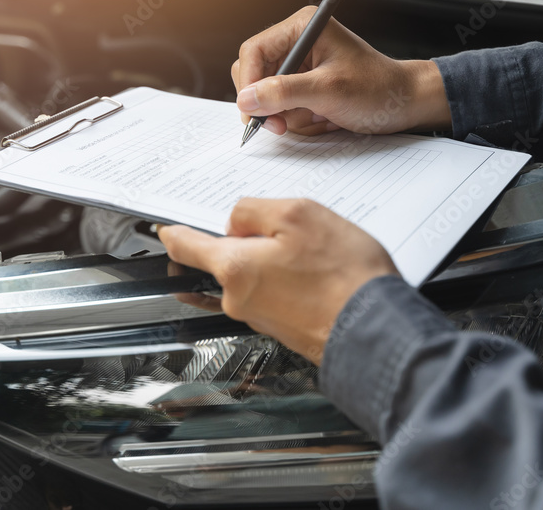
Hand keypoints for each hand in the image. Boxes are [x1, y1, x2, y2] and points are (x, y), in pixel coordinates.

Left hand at [158, 198, 398, 364]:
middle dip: (249, 240)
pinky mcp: (282, 327)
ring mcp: (259, 317)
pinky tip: (319, 273)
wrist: (376, 331)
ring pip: (254, 274)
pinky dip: (290, 278)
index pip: (186, 247)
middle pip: (226, 258)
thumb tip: (235, 222)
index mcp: (233, 268)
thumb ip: (254, 210)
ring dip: (274, 258)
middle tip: (286, 228)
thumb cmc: (345, 277)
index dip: (174, 232)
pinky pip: (274, 292)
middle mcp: (237, 299)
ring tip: (315, 252)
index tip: (165, 228)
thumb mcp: (300, 215)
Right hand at [232, 6, 451, 135]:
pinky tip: (325, 119)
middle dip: (270, 104)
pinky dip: (301, 120)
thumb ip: (284, 93)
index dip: (248, 83)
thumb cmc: (378, 88)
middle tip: (283, 125)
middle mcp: (298, 43)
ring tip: (322, 117)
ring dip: (292, 116)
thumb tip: (247, 99)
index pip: (254, 51)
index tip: (252, 111)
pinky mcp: (305, 86)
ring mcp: (301, 66)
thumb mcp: (329, 91)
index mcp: (303, 28)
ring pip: (269, 97)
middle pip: (256, 75)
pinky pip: (284, 108)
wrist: (405, 104)